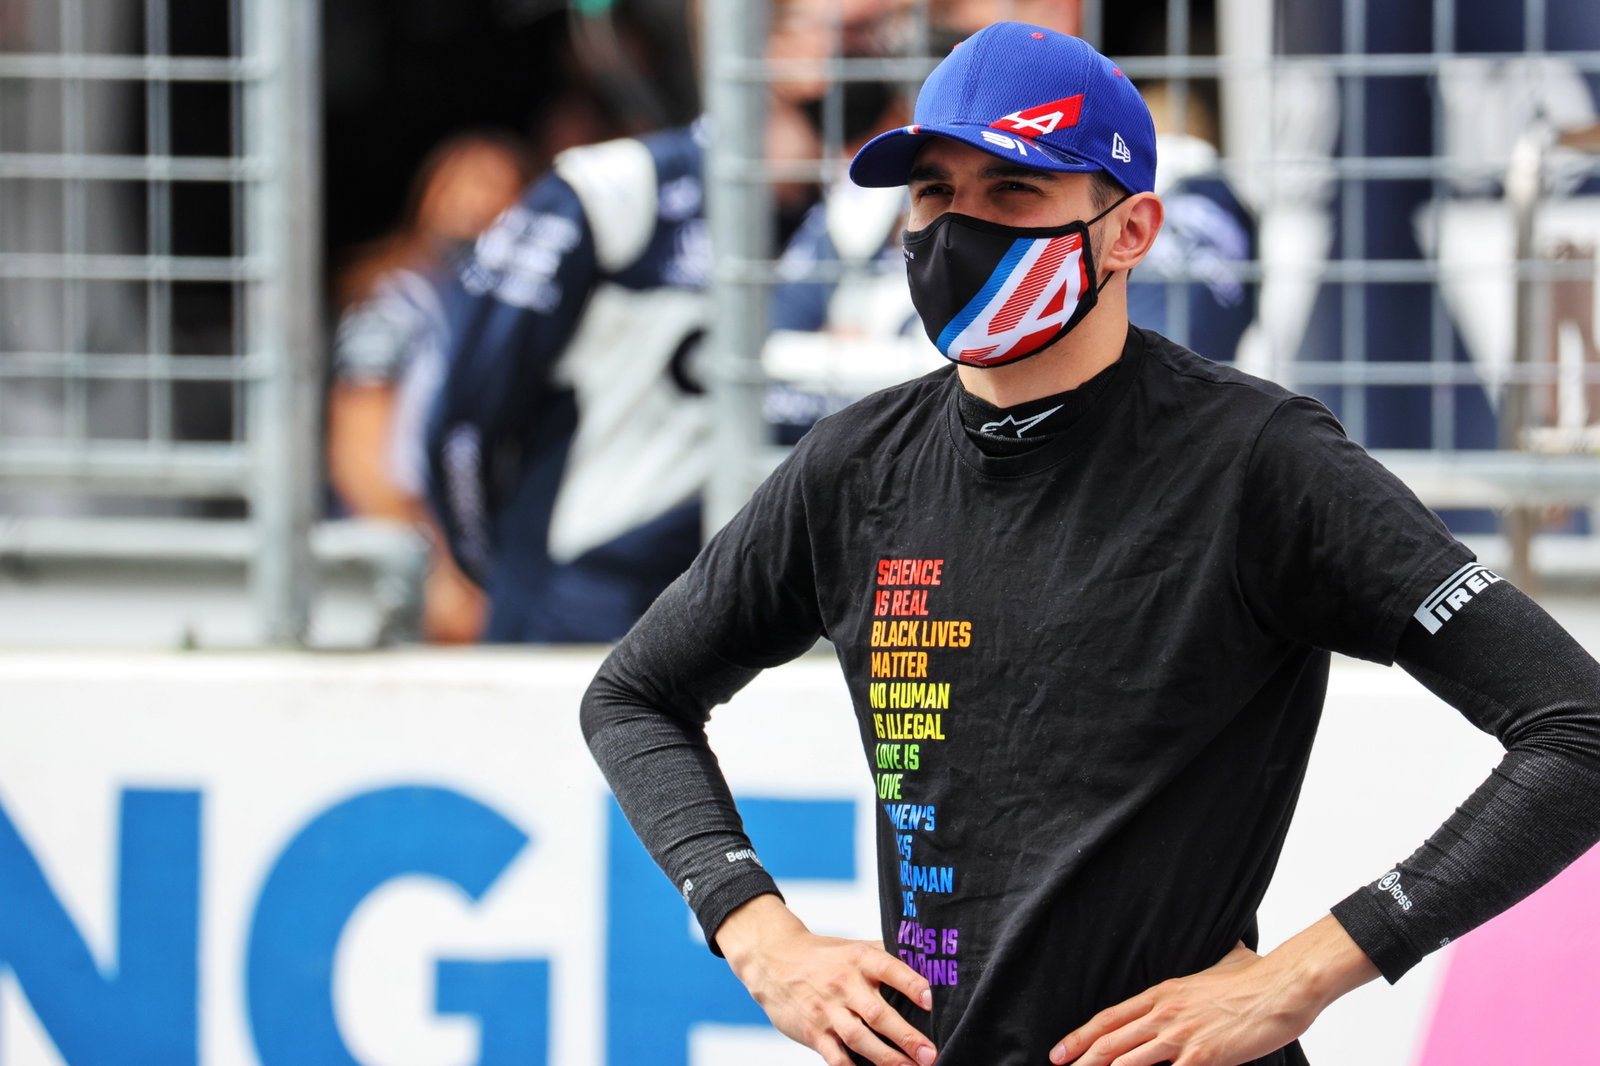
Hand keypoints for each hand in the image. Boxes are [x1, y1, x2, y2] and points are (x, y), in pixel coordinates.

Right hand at [716, 895, 938, 1065]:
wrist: (772, 960)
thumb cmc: (821, 956)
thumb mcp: (853, 947)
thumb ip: (885, 956)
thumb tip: (924, 964)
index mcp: (859, 959)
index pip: (890, 969)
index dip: (912, 984)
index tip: (930, 1000)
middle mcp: (844, 984)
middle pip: (878, 1013)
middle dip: (906, 1036)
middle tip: (929, 1054)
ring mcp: (827, 1010)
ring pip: (860, 1038)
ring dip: (887, 1058)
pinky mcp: (813, 1031)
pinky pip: (835, 1055)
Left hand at [1049, 916, 1379, 1065]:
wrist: (1282, 986)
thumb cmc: (1257, 977)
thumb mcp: (1223, 963)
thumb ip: (1213, 966)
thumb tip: (1229, 954)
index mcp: (1164, 993)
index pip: (1111, 1017)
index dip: (1082, 1036)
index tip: (1060, 1051)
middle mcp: (1165, 1014)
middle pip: (1111, 1041)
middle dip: (1081, 1060)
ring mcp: (1182, 1036)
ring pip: (1128, 1061)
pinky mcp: (1202, 1056)